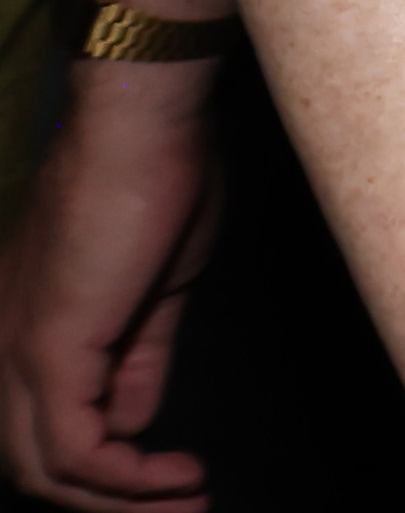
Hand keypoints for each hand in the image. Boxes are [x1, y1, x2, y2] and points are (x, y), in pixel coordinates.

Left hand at [0, 60, 220, 508]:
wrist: (144, 127)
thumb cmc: (160, 179)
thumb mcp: (157, 286)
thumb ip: (139, 358)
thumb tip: (134, 421)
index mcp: (27, 328)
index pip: (44, 429)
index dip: (107, 469)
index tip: (180, 478)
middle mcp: (1, 350)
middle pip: (34, 467)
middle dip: (113, 503)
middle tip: (186, 507)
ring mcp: (15, 353)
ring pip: (44, 472)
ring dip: (121, 501)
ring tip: (188, 501)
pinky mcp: (46, 353)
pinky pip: (74, 452)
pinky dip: (127, 477)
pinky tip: (178, 473)